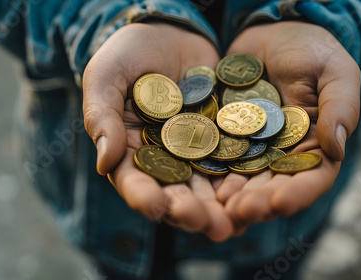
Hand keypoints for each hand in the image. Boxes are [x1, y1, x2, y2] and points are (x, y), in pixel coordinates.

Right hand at [82, 23, 232, 240]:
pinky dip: (245, 177)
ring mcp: (197, 151)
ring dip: (222, 206)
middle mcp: (165, 159)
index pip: (134, 180)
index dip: (143, 195)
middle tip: (208, 224)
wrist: (172, 30)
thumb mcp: (107, 76)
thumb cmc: (129, 52)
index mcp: (131, 151)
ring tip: (236, 220)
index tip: (156, 206)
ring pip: (209, 186)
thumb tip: (105, 162)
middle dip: (191, 211)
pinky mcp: (225, 138)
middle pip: (176, 193)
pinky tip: (258, 191)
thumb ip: (102, 116)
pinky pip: (236, 160)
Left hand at [216, 22, 360, 233]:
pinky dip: (210, 171)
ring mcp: (254, 148)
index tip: (279, 203)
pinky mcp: (227, 136)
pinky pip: (218, 156)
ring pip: (244, 179)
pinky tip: (198, 182)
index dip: (298, 193)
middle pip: (274, 186)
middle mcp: (285, 154)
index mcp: (317, 145)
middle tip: (238, 212)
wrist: (273, 32)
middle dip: (258, 202)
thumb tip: (337, 148)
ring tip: (217, 205)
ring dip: (232, 195)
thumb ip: (340, 107)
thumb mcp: (335, 72)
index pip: (313, 177)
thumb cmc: (312, 49)